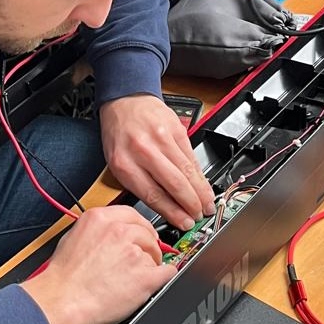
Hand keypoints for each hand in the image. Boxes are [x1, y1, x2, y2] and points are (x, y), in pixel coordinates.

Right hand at [20, 205, 176, 323]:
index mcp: (100, 218)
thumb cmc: (63, 277)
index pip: (133, 215)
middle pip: (148, 233)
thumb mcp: (73, 237)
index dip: (139, 228)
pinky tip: (153, 282)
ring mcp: (134, 253)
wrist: (62, 301)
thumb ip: (98, 230)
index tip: (142, 236)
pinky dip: (163, 277)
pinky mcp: (145, 276)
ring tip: (133, 278)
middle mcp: (119, 231)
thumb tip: (112, 234)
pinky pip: (168, 271)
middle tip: (142, 259)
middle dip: (147, 247)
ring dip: (150, 265)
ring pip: (155, 254)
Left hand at [99, 94, 215, 229]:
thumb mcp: (117, 162)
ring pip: (187, 171)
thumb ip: (138, 184)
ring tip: (207, 205)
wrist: (126, 100)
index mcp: (124, 163)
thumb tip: (165, 208)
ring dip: (200, 192)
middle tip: (199, 217)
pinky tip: (204, 185)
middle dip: (190, 205)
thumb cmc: (119, 134)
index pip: (153, 195)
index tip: (183, 223)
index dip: (172, 212)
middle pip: (174, 184)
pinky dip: (200, 174)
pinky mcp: (177, 129)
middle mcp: (143, 150)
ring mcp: (162, 138)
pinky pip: (192, 157)